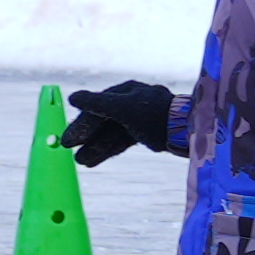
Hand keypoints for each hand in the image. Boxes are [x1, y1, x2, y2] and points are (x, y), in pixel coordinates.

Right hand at [59, 80, 180, 168]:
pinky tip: (94, 160)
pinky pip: (122, 141)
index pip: (96, 108)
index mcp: (125, 92)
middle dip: (87, 138)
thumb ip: (98, 104)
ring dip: (95, 147)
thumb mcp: (123, 108)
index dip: (81, 124)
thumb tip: (72, 98)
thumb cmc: (154, 115)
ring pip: (111, 134)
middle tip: (70, 152)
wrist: (187, 131)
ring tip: (81, 162)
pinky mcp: (146, 133)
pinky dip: (109, 150)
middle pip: (102, 122)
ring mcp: (138, 119)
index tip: (67, 140)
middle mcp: (130, 104)